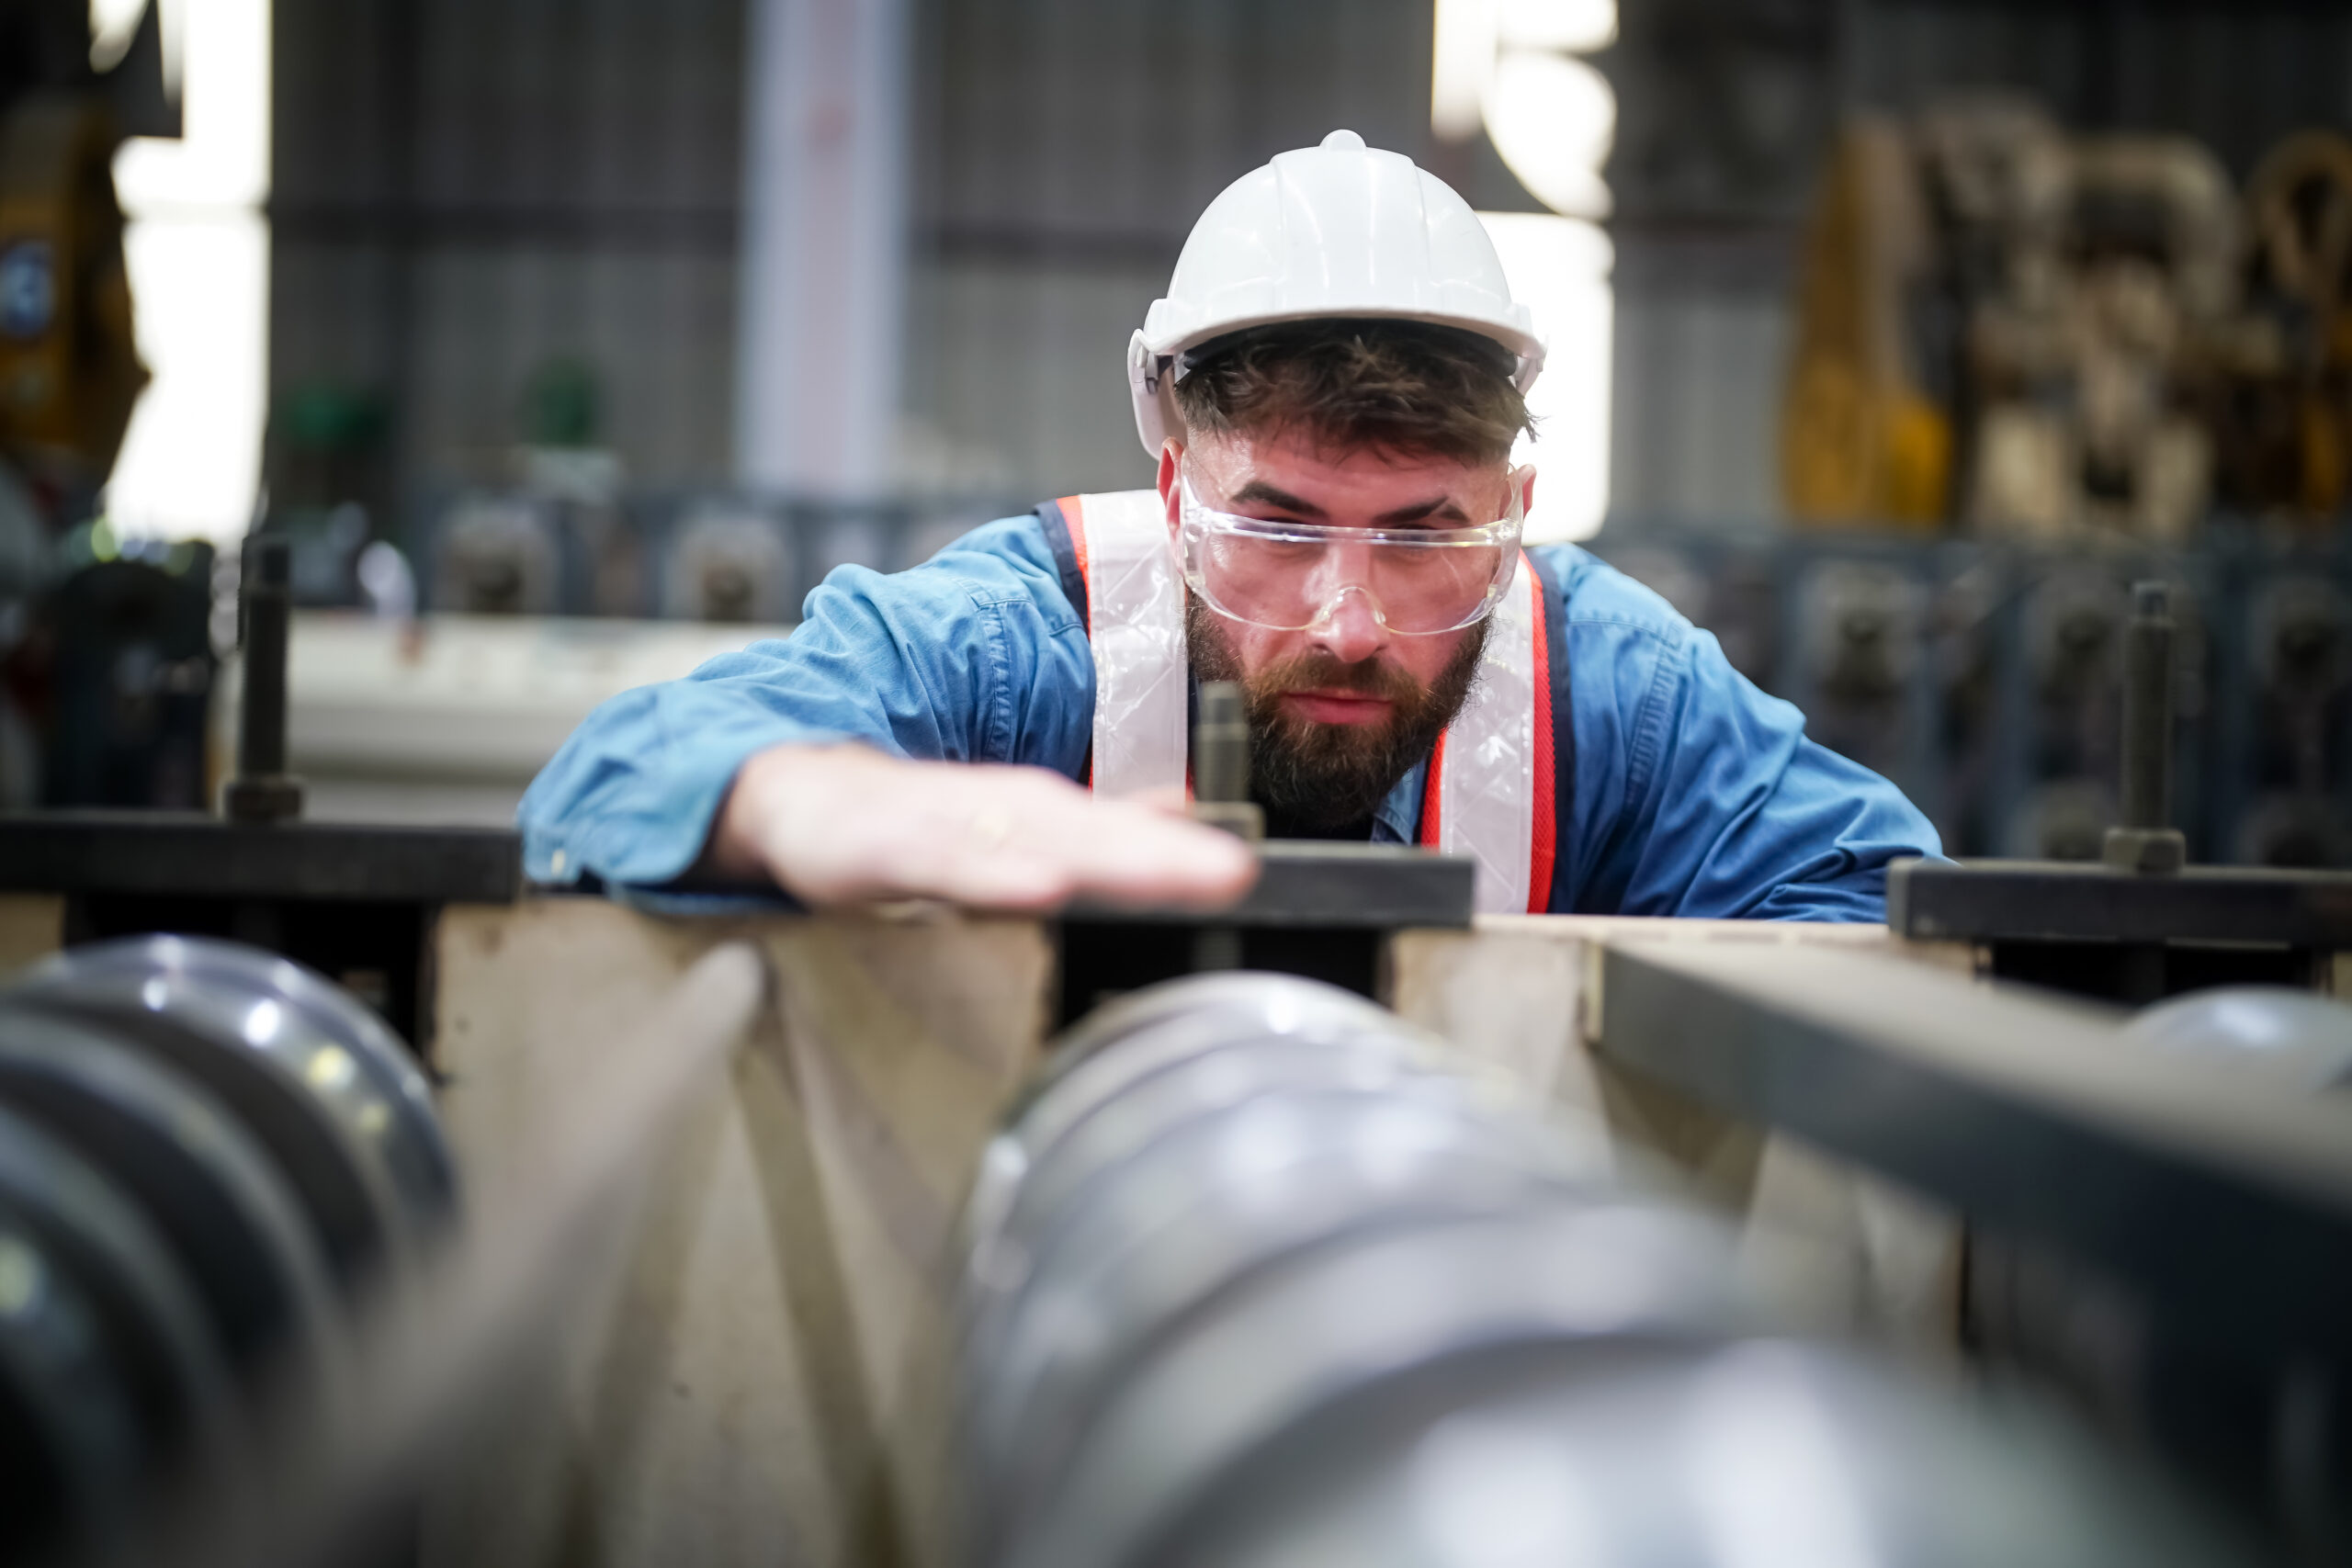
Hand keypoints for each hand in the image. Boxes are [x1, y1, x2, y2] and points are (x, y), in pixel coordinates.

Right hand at [706, 743, 1258, 912]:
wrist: (787, 790)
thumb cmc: (905, 821)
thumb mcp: (1004, 827)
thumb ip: (1092, 832)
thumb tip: (1181, 821)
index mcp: (1029, 815)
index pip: (1118, 834)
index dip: (1180, 853)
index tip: (1238, 870)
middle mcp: (995, 811)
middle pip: (1088, 834)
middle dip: (1158, 857)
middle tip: (1227, 872)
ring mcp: (936, 825)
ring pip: (1022, 839)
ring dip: (1091, 853)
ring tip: (1153, 870)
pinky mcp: (875, 847)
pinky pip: (937, 862)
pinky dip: (988, 872)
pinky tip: (1035, 886)